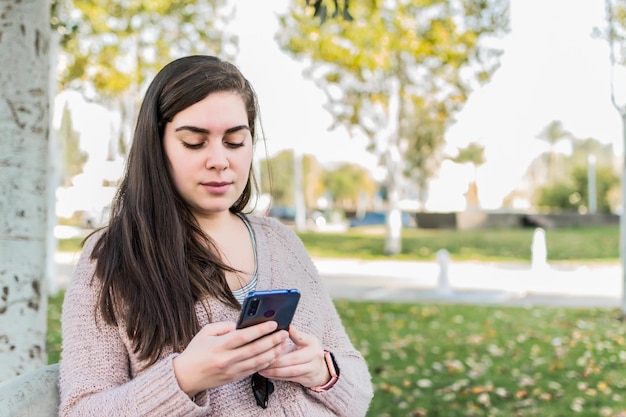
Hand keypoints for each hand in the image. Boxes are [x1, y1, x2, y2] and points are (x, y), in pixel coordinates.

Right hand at [172, 321, 288, 396]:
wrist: (184, 377)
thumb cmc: (195, 352)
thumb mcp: (205, 332)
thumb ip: (224, 327)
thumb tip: (242, 324)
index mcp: (218, 346)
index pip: (243, 336)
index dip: (259, 329)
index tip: (272, 323)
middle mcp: (226, 359)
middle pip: (254, 349)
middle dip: (272, 340)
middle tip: (284, 333)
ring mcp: (231, 370)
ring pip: (257, 361)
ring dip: (273, 352)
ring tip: (283, 343)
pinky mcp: (234, 378)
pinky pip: (253, 370)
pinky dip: (266, 363)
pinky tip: (273, 355)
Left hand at [257, 326, 330, 388]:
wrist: (321, 369)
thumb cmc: (311, 351)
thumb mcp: (308, 340)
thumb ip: (297, 335)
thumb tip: (288, 327)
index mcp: (313, 344)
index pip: (300, 340)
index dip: (288, 339)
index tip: (274, 338)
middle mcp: (314, 358)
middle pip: (292, 360)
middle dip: (275, 360)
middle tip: (261, 358)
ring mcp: (311, 370)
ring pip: (290, 372)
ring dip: (274, 371)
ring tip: (261, 368)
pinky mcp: (306, 380)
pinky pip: (289, 378)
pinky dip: (277, 377)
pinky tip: (268, 374)